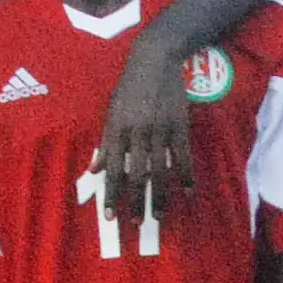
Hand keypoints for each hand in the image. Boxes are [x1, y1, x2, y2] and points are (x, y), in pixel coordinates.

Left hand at [96, 33, 197, 232]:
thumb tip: (95, 169)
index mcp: (117, 129)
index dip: (111, 194)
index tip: (109, 216)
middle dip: (135, 202)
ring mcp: (160, 130)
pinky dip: (185, 176)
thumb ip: (105, 143)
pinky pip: (183, 157)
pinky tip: (187, 193)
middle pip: (136, 175)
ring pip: (160, 171)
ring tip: (159, 216)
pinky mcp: (179, 126)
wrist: (155, 58)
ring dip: (160, 196)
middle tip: (135, 223)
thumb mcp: (111, 111)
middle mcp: (137, 133)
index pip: (113, 169)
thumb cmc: (129, 86)